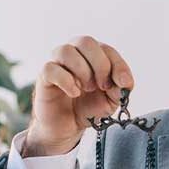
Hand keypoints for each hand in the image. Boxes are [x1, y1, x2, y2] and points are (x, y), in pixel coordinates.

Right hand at [24, 36, 133, 156]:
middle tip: (102, 86)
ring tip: (86, 89)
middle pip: (86, 42)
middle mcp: (74, 54)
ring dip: (82, 71)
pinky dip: (66, 81)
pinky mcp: (45, 77)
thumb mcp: (112, 100)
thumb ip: (121, 88)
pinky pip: (51, 68)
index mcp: (93, 56)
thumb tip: (124, 80)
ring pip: (67, 51)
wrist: (68, 126)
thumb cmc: (89, 107)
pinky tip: (74, 93)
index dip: (117, 65)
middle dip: (100, 65)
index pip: (107, 49)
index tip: (122, 83)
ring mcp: (57, 63)